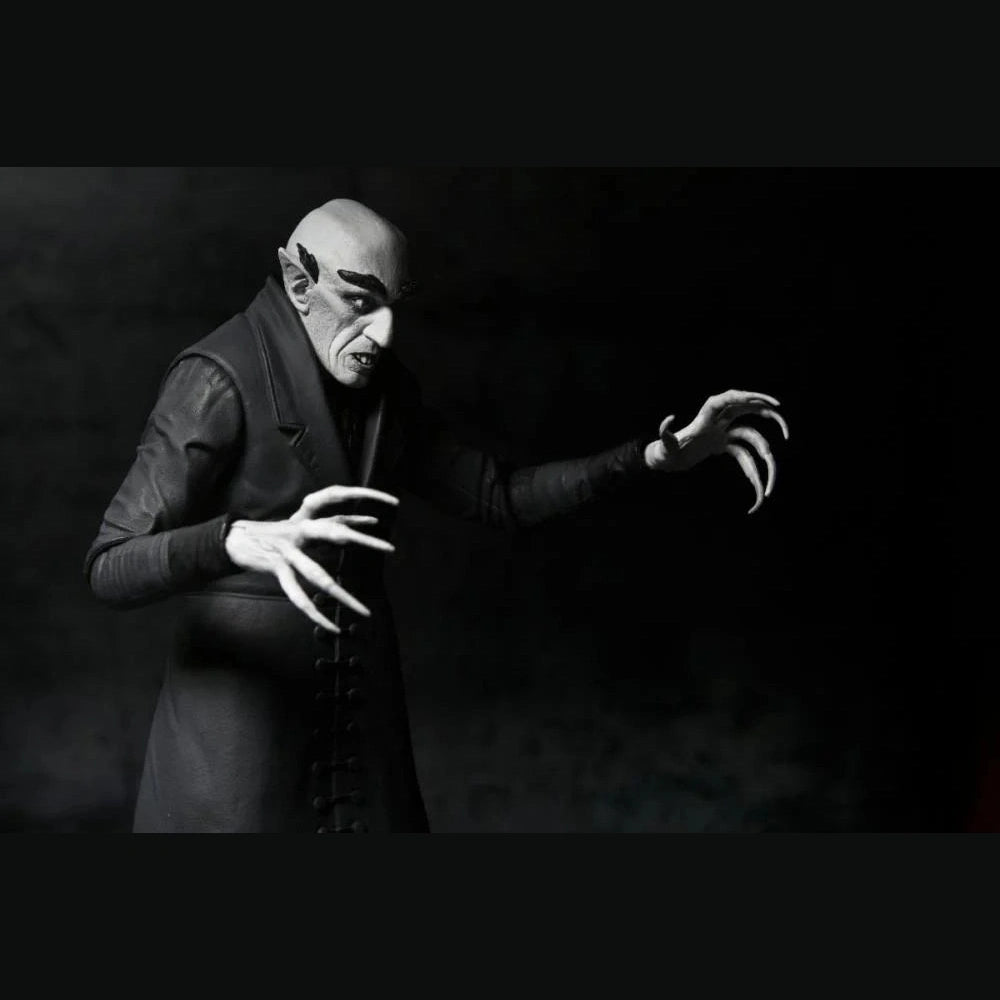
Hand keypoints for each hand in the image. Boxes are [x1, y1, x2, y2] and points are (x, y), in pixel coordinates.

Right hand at [224, 485, 399, 631]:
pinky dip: (315, 613)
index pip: (337, 508)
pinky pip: (298, 595)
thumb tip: (351, 525)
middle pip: (336, 531)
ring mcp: (288, 551)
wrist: (233, 538)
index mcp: (305, 518)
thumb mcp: (296, 523)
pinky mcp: (276, 568)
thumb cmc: (269, 533)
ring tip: (364, 611)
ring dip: (344, 595)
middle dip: (364, 540)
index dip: (359, 512)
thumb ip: (322, 525)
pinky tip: (330, 626)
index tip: (380, 520)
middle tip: (390, 549)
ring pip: (319, 575)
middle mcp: (299, 530)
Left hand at [644, 389, 789, 513]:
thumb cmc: (666, 453)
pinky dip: (753, 466)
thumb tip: (669, 418)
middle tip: (781, 415)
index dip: (745, 396)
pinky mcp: (724, 445)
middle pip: (745, 409)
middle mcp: (717, 422)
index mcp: (705, 418)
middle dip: (765, 411)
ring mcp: (722, 433)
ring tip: (774, 462)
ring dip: (764, 450)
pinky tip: (759, 486)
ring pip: (750, 434)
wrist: (667, 461)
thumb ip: (665, 433)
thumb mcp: (665, 446)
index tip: (764, 402)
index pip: (726, 399)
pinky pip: (744, 451)